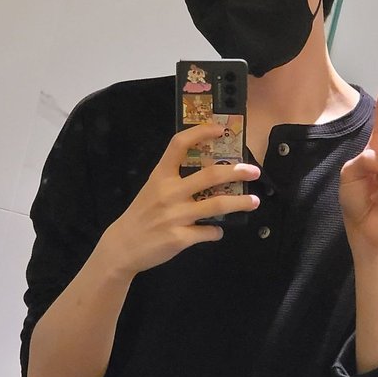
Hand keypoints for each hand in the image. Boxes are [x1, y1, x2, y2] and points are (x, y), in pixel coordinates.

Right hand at [100, 123, 259, 277]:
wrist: (122, 247)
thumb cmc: (141, 214)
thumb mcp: (152, 189)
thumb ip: (175, 179)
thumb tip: (211, 174)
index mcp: (160, 176)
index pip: (179, 145)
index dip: (201, 133)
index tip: (220, 130)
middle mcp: (169, 192)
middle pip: (210, 175)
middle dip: (237, 171)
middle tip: (254, 171)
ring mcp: (175, 216)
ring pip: (217, 204)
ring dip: (240, 202)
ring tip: (254, 201)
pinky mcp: (180, 238)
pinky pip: (209, 231)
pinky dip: (218, 231)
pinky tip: (218, 230)